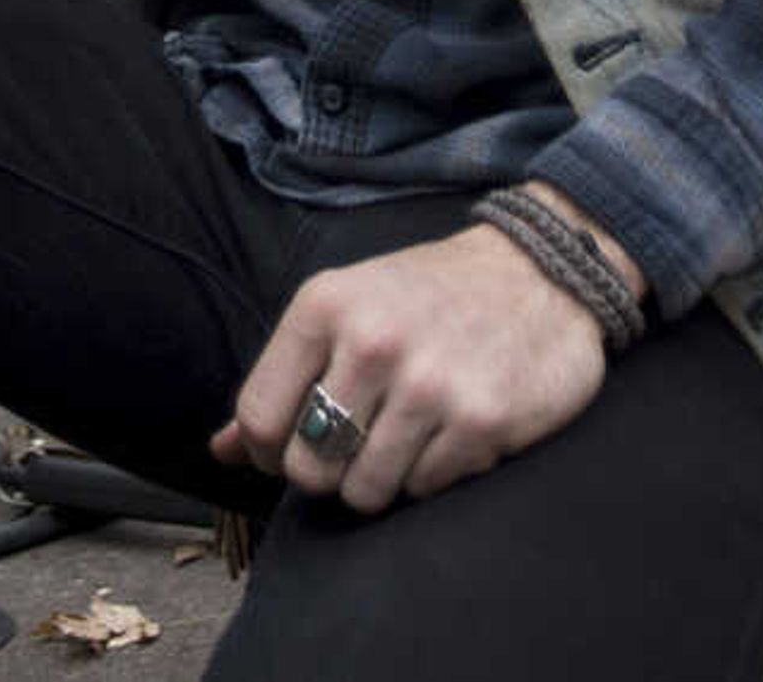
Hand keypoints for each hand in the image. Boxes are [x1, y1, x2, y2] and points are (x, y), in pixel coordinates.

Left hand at [207, 210, 618, 514]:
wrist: (541, 271)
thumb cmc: (429, 295)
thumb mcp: (346, 309)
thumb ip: (283, 380)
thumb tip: (221, 451)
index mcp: (325, 306)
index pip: (260, 419)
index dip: (268, 451)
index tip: (294, 446)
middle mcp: (372, 342)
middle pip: (308, 468)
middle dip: (328, 471)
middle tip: (359, 445)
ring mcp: (428, 384)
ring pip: (365, 491)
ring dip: (381, 479)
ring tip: (406, 437)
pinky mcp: (480, 421)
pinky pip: (426, 490)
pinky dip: (433, 474)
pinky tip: (450, 431)